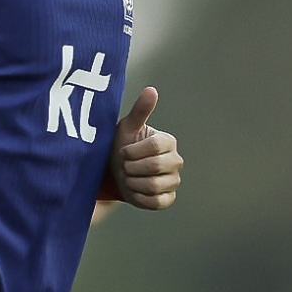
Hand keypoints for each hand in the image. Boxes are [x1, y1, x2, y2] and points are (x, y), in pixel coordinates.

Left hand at [108, 86, 181, 209]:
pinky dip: (138, 196)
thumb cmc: (122, 145)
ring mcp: (174, 181)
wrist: (115, 171)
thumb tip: (151, 90)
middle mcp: (176, 161)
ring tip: (128, 176)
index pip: (154, 147)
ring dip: (132, 182)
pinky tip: (133, 189)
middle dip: (131, 167)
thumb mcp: (127, 127)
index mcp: (168, 142)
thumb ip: (140, 110)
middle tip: (124, 165)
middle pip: (154, 166)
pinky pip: (154, 202)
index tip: (123, 151)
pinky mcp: (168, 199)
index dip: (132, 151)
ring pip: (153, 186)